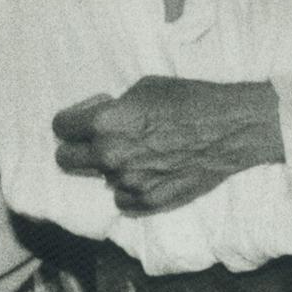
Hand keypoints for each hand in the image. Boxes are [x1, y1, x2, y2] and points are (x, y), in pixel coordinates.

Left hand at [52, 75, 284, 214]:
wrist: (230, 129)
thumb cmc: (190, 100)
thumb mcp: (144, 88)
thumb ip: (113, 108)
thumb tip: (99, 121)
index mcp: (105, 123)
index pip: (60, 127)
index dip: (70, 122)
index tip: (81, 121)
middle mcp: (110, 156)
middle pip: (66, 160)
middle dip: (77, 148)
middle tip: (96, 141)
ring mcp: (128, 183)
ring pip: (100, 179)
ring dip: (112, 167)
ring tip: (140, 153)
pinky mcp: (148, 202)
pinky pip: (122, 200)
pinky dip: (130, 188)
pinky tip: (150, 171)